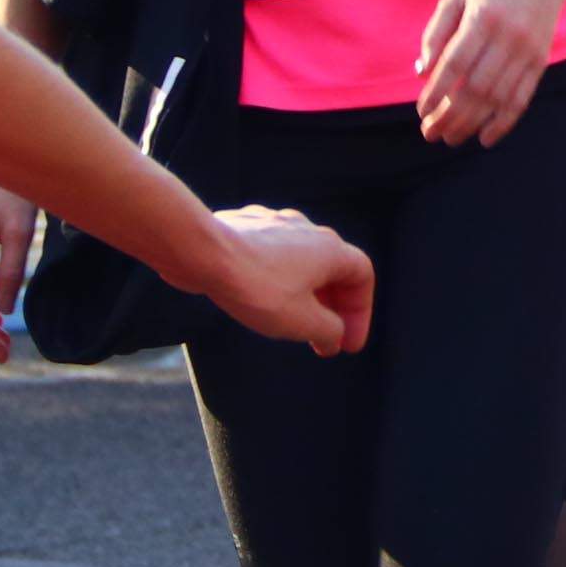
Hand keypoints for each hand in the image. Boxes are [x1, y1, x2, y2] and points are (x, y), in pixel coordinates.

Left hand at [194, 205, 374, 356]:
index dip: (360, 312)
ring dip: (303, 290)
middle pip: (333, 268)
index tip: (347, 342)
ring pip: (300, 260)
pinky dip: (275, 277)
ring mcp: (275, 224)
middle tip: (324, 335)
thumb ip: (329, 331)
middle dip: (332, 305)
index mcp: (330, 250)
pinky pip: (271, 254)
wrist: (202, 252)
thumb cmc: (256, 286)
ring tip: (291, 318)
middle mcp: (308, 230)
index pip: (363, 277)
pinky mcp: (246, 228)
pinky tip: (259, 296)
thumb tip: (334, 336)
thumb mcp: (302, 322)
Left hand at [417, 0, 565, 145]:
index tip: (422, 111)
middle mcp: (507, 37)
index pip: (455, 64)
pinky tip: (485, 137)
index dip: (437, 92)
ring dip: (472, 124)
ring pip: (497, 98)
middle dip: (450, 116)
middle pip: (475, 88)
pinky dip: (504, 122)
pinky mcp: (540, 61)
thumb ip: (437, 31)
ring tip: (451, 138)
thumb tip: (423, 71)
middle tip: (430, 133)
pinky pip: (522, 98)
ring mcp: (527, 51)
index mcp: (482, 17)